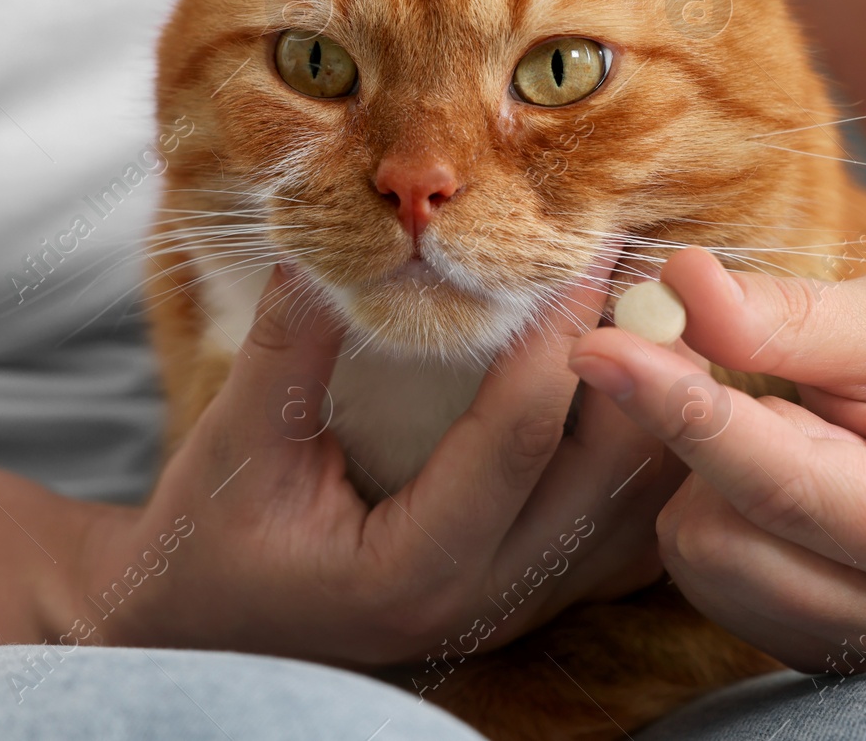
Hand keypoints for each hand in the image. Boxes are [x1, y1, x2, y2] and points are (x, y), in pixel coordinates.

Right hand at [73, 261, 679, 667]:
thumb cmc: (207, 543)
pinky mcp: (531, 597)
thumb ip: (292, 340)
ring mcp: (520, 607)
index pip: (520, 436)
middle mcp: (487, 599)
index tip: (586, 242)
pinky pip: (624, 535)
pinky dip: (646, 462)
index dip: (561, 330)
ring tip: (655, 316)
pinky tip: (640, 393)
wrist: (209, 633)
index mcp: (414, 567)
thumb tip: (336, 232)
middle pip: (610, 477)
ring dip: (658, 412)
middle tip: (649, 269)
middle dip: (641, 366)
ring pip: (636, 512)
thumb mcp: (236, 441)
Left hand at [566, 247, 865, 672]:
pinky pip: (697, 576)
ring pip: (694, 559)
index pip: (778, 482)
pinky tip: (768, 466)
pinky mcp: (804, 638)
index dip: (680, 409)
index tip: (601, 347)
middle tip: (732, 364)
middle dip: (697, 436)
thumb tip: (677, 285)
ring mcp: (851, 638)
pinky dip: (706, 505)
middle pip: (718, 537)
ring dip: (701, 472)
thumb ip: (782, 313)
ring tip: (781, 421)